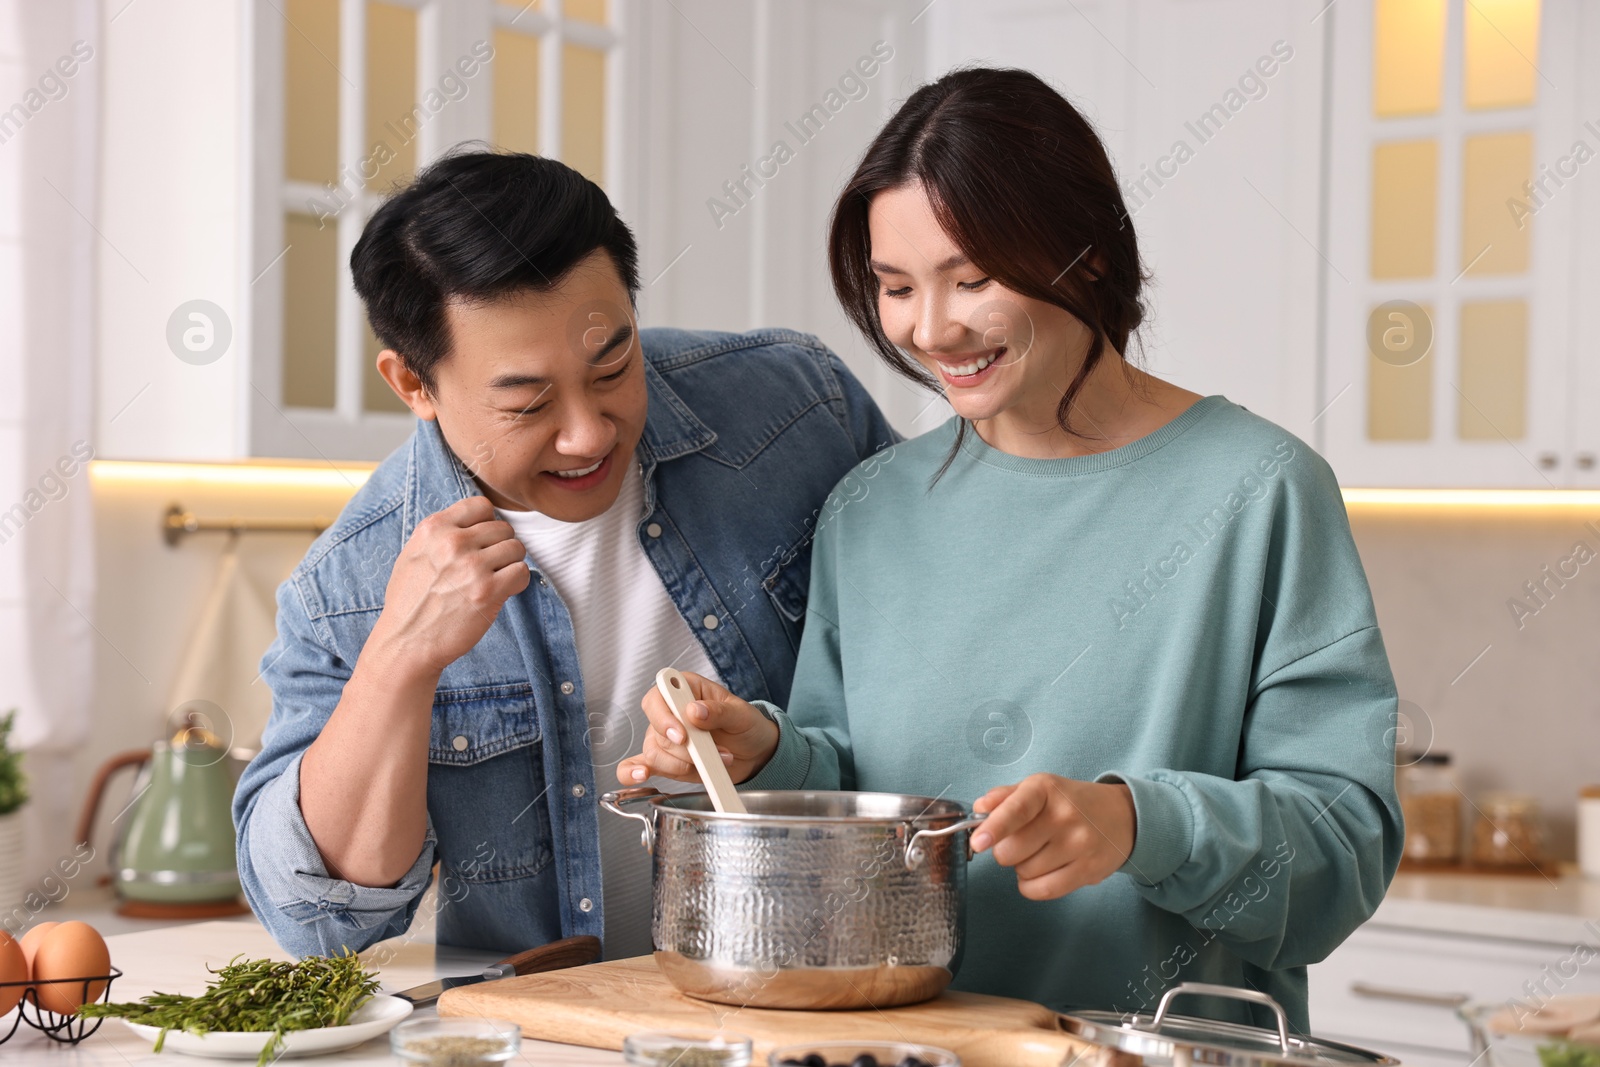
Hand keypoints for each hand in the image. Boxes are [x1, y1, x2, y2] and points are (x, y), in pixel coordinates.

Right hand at [368, 496, 530, 675]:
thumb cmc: (410, 601)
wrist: (406, 642)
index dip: (487, 524)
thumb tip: (476, 519)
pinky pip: (522, 572)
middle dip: (500, 547)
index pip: (480, 506)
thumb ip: (442, 533)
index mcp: (433, 528)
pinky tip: (501, 592)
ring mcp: (472, 566)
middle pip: (503, 528)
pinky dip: (517, 582)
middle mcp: (453, 542)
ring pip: (516, 548)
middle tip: (488, 568)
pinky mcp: (488, 590)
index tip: (481, 542)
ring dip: (510, 564)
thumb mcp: (414, 554)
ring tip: (494, 580)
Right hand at [616, 672, 779, 786]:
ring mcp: (665, 739)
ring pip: (654, 754)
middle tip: (714, 751)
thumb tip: (694, 711)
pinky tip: (641, 776)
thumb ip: (719, 711)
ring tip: (714, 762)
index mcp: (685, 690)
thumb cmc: (746, 725)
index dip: (664, 718)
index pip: (657, 699)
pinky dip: (634, 772)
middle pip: (657, 732)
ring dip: (684, 765)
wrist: (754, 752)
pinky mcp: (667, 762)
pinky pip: (640, 766)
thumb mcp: (741, 714)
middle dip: (686, 749)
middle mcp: (669, 713)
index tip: (683, 736)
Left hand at [970, 774, 1136, 900]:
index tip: (979, 842)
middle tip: (1019, 843)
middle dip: (1006, 851)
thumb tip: (979, 808)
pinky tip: (1039, 873)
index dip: (995, 827)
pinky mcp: (1089, 870)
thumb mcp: (1039, 789)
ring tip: (1039, 853)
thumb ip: (1005, 797)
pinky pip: (1044, 890)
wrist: (1122, 816)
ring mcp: (1079, 844)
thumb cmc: (1071, 803)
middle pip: (1012, 850)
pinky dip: (1032, 887)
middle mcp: (1064, 815)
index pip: (1017, 809)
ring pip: (1025, 872)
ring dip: (1022, 868)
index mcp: (1046, 789)